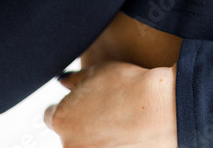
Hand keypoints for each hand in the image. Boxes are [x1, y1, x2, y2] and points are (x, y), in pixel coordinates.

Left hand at [44, 60, 177, 147]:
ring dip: (95, 138)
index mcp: (61, 120)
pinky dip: (111, 144)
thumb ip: (74, 79)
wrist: (161, 108)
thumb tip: (64, 81)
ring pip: (85, 146)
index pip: (51, 115)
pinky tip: (125, 134)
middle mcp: (68, 145)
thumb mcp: (97, 71)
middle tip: (105, 112)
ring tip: (118, 123)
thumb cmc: (130, 87)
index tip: (82, 104)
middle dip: (81, 124)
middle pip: (68, 135)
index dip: (68, 107)